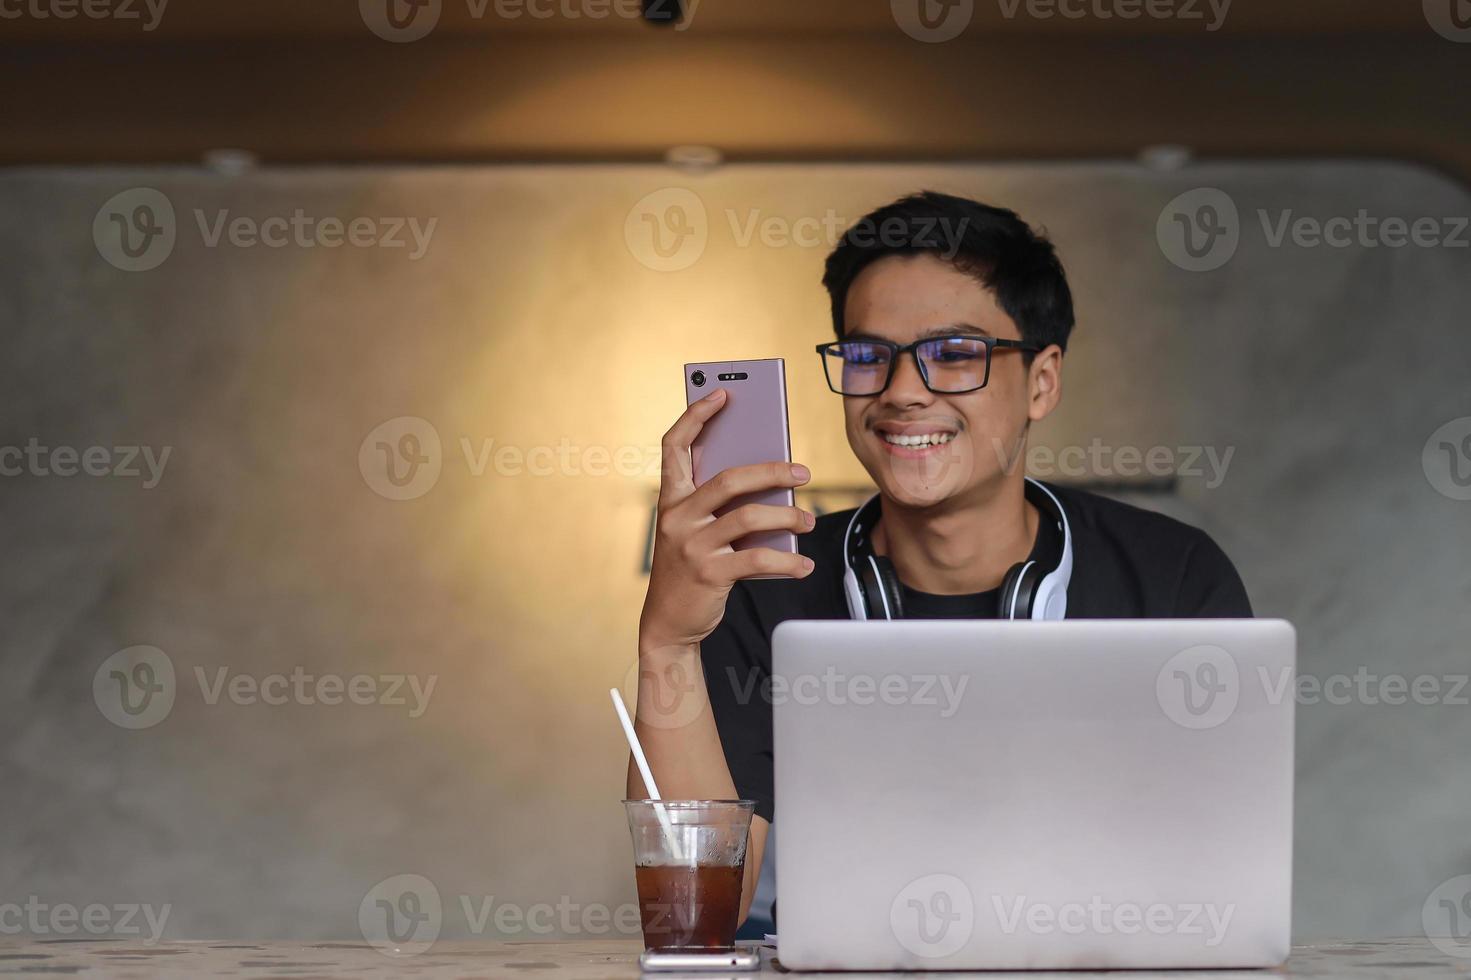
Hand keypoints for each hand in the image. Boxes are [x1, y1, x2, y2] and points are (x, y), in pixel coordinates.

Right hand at [639, 388, 815, 650]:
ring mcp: (690, 545)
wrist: (669, 623)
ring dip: (787, 515)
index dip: (695, 416)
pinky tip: (803, 564)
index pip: (674, 446)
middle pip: (729, 479)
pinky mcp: (708, 573)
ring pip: (748, 516)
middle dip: (771, 470)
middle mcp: (676, 517)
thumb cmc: (690, 568)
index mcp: (671, 499)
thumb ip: (721, 506)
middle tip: (803, 472)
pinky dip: (787, 561)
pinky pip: (757, 559)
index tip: (721, 393)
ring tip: (808, 519)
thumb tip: (773, 484)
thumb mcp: (696, 530)